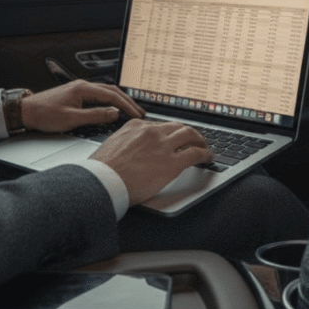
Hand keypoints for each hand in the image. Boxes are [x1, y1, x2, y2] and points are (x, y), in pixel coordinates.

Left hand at [19, 80, 145, 133]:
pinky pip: (98, 96)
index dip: (126, 105)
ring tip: (130, 110)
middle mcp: (82, 86)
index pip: (112, 95)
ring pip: (106, 92)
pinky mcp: (76, 95)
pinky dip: (109, 101)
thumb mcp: (71, 119)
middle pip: (112, 91)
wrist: (26, 111)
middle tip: (139, 112)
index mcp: (83, 89)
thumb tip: (113, 113)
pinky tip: (113, 108)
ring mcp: (79, 89)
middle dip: (127, 101)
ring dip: (119, 101)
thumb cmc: (44, 114)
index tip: (136, 114)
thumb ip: (95, 116)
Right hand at [90, 119, 213, 204]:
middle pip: (177, 127)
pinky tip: (208, 158)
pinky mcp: (172, 163)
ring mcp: (163, 146)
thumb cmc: (101, 172)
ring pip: (190, 135)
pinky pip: (196, 153)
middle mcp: (151, 132)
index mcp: (135, 127)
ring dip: (200, 141)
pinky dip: (205, 154)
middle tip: (193, 140)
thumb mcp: (111, 148)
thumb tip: (129, 153)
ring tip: (204, 147)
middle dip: (188, 133)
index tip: (173, 137)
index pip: (159, 125)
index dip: (170, 132)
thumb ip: (124, 145)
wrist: (102, 182)